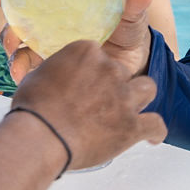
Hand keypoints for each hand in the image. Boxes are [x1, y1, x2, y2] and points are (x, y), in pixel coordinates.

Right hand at [0, 0, 154, 82]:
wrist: (134, 77)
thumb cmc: (128, 41)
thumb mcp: (130, 23)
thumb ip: (132, 8)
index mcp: (64, 11)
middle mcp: (50, 29)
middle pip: (18, 26)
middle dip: (8, 31)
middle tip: (12, 40)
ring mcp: (47, 53)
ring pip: (19, 51)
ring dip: (14, 58)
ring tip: (19, 69)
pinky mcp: (50, 76)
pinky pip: (29, 74)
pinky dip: (23, 77)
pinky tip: (25, 82)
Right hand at [9, 39, 165, 169]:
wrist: (40, 137)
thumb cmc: (32, 108)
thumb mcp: (38, 76)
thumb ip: (56, 72)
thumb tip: (56, 80)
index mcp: (86, 52)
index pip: (98, 54)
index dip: (93, 69)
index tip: (86, 81)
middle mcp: (110, 69)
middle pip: (122, 71)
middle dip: (114, 85)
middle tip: (99, 102)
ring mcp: (124, 96)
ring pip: (147, 88)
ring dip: (139, 98)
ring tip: (129, 110)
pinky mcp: (132, 125)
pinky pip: (156, 125)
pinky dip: (155, 131)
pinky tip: (151, 137)